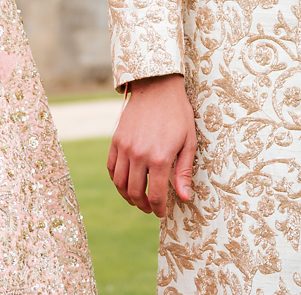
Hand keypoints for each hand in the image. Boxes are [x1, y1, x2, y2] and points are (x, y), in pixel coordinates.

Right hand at [107, 73, 196, 216]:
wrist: (157, 87)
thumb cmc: (178, 114)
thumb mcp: (189, 142)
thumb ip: (184, 172)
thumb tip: (183, 197)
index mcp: (159, 158)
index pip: (154, 195)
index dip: (158, 208)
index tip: (161, 213)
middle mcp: (139, 155)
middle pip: (134, 192)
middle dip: (142, 205)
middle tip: (150, 208)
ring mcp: (124, 148)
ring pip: (119, 183)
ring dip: (127, 196)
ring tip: (137, 199)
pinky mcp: (116, 140)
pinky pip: (111, 168)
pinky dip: (116, 180)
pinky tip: (125, 183)